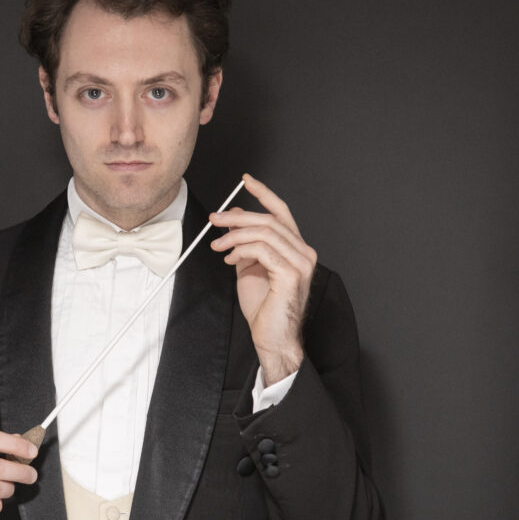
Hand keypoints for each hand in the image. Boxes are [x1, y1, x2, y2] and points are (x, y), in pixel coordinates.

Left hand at [209, 174, 316, 383]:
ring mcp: (301, 263)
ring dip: (234, 235)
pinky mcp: (291, 274)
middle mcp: (304, 252)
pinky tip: (230, 258)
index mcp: (296, 249)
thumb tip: (233, 219)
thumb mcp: (249, 267)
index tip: (246, 181)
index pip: (282, 212)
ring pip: (265, 232)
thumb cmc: (264, 308)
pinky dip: (241, 249)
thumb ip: (244, 243)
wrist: (273, 338)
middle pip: (269, 220)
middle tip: (214, 220)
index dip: (264, 194)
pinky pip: (262, 249)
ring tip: (218, 245)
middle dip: (237, 216)